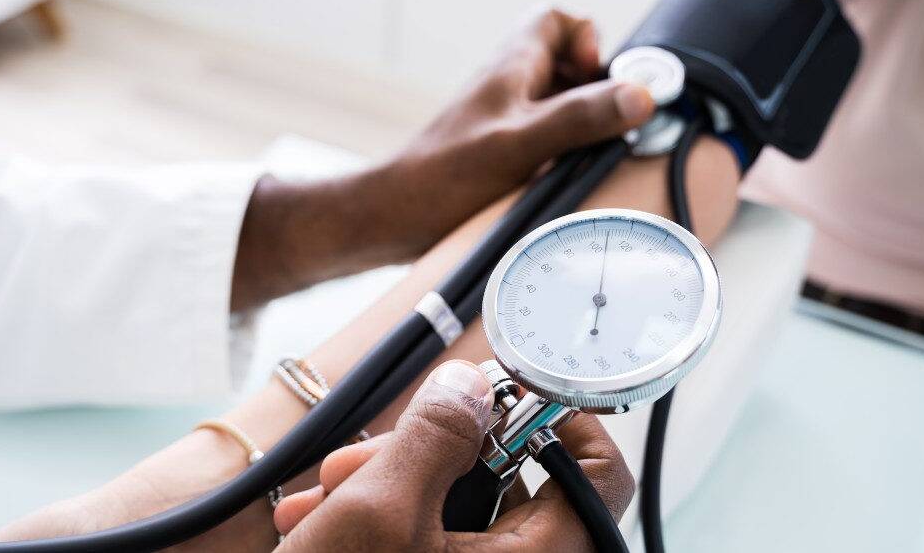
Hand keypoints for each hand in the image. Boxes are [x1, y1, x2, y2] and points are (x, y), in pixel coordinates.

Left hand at [232, 7, 654, 308]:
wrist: (392, 220)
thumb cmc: (442, 179)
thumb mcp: (521, 143)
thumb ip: (580, 117)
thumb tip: (638, 96)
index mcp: (511, 68)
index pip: (557, 21)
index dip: (587, 41)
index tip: (597, 79)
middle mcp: (508, 90)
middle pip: (568, 67)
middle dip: (595, 92)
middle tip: (601, 127)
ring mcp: (503, 123)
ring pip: (559, 107)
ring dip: (580, 129)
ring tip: (582, 160)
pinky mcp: (498, 157)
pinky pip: (545, 142)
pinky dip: (562, 156)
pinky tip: (560, 184)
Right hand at [272, 360, 633, 550]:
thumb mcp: (381, 510)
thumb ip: (435, 435)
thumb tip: (472, 385)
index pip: (600, 475)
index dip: (561, 418)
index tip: (501, 392)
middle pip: (511, 481)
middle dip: (428, 451)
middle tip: (368, 453)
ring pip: (459, 507)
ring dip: (390, 481)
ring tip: (327, 492)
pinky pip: (432, 538)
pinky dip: (384, 517)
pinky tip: (323, 518)